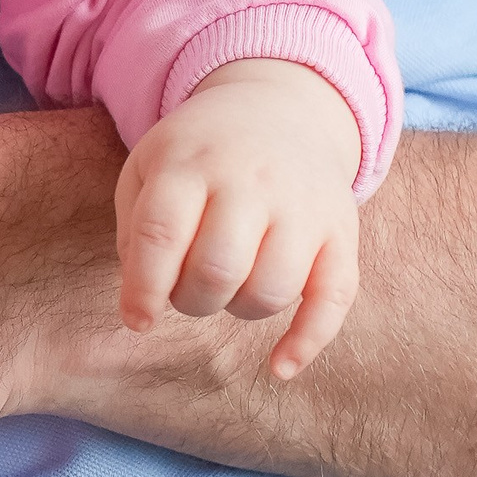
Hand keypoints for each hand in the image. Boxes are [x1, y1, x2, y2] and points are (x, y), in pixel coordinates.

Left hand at [114, 59, 361, 379]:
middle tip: (186, 288)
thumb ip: (136, 233)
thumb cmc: (197, 157)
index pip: (162, 234)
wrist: (277, 109)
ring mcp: (303, 205)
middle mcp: (252, 180)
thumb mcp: (147, 170)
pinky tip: (279, 367)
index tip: (138, 319)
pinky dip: (307, 341)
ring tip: (227, 286)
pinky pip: (334, 298)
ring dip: (239, 309)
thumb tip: (142, 303)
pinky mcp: (341, 230)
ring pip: (271, 290)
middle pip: (218, 270)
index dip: (144, 289)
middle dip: (191, 300)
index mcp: (191, 162)